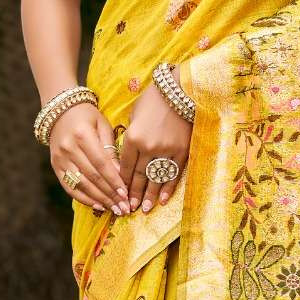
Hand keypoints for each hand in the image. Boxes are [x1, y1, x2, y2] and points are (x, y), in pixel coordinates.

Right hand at [47, 102, 131, 214]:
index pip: (101, 163)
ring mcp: (60, 159)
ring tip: (115, 209)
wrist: (60, 111)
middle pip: (92, 177)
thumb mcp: (103, 125)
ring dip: (99, 199)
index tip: (126, 193)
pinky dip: (84, 198)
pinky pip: (69, 187)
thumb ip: (111, 149)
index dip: (114, 180)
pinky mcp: (56, 166)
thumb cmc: (87, 116)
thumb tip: (120, 173)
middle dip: (110, 194)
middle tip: (124, 207)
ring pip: (81, 185)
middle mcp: (68, 148)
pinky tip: (98, 205)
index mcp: (82, 135)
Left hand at [119, 69, 192, 212]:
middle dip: (132, 194)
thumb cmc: (154, 100)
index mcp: (132, 138)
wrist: (180, 90)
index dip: (120, 182)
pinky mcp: (181, 151)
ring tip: (144, 209)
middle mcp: (148, 148)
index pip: (124, 166)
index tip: (117, 193)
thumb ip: (131, 136)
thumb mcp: (134, 115)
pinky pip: (173, 173)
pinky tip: (163, 200)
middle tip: (128, 208)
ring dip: (149, 196)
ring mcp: (166, 151)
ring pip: (155, 179)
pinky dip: (168, 188)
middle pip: (138, 177)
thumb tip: (129, 155)